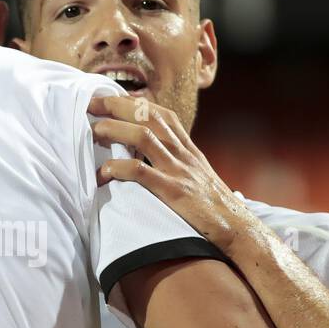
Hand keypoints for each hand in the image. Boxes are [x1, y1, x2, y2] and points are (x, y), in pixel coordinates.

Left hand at [89, 95, 252, 255]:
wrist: (237, 228)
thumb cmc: (213, 207)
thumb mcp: (196, 176)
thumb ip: (176, 162)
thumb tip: (148, 158)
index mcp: (188, 148)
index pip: (161, 112)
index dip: (134, 102)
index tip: (109, 99)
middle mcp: (183, 153)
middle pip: (149, 115)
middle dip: (117, 106)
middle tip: (90, 105)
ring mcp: (179, 170)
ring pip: (143, 136)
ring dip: (114, 130)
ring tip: (92, 132)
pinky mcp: (174, 191)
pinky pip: (142, 172)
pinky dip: (118, 169)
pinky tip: (103, 172)